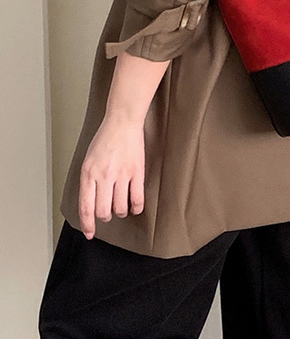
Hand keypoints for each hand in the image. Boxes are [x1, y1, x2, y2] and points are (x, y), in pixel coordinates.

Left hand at [78, 113, 144, 239]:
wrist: (122, 122)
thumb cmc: (105, 138)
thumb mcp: (88, 160)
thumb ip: (89, 180)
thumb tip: (91, 202)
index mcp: (88, 174)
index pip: (86, 207)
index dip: (88, 224)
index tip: (89, 233)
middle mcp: (104, 176)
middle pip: (103, 211)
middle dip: (105, 216)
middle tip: (107, 213)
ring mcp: (121, 175)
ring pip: (120, 207)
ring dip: (120, 211)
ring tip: (121, 207)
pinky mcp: (137, 172)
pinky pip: (137, 198)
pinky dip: (136, 207)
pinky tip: (135, 207)